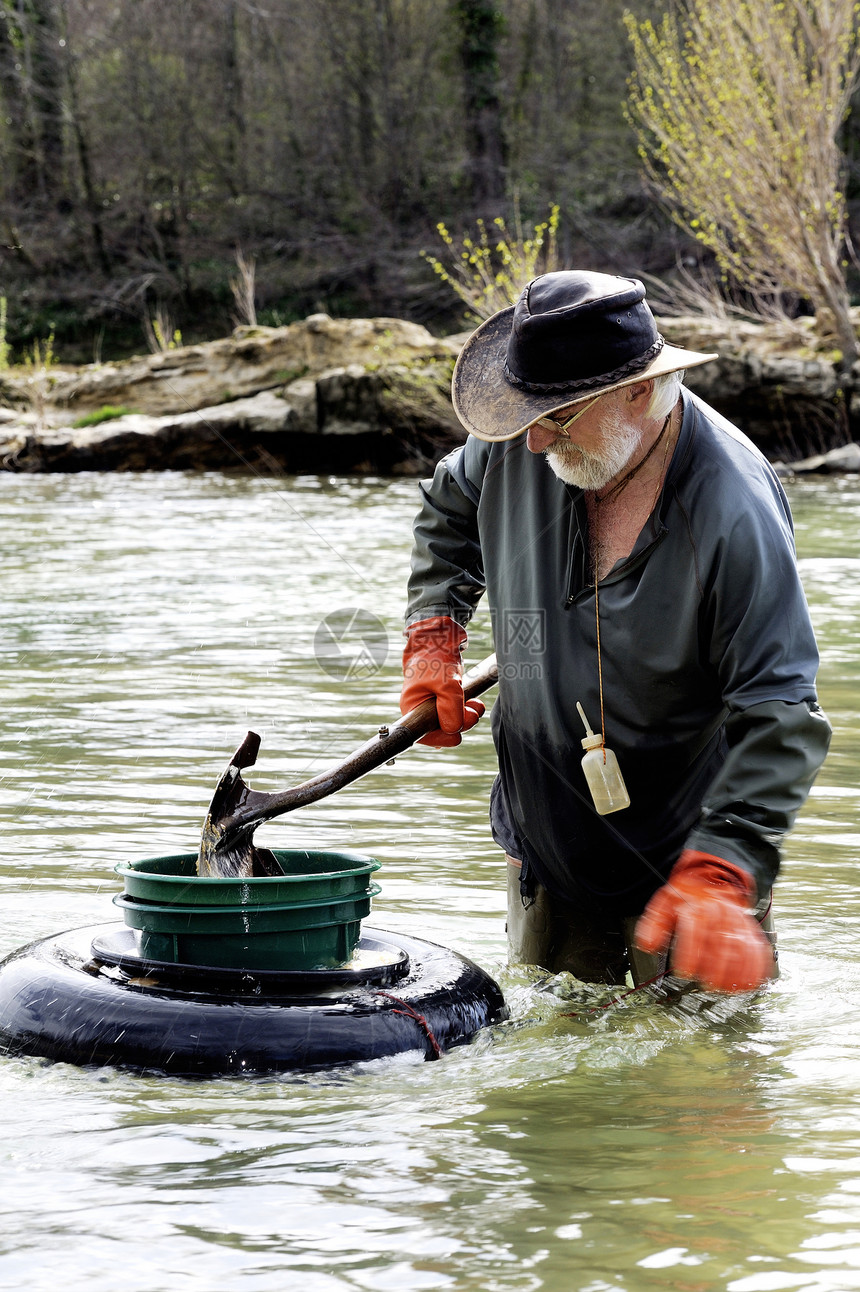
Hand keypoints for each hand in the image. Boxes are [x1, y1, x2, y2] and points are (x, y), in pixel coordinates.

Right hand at [401, 616, 485, 746]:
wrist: (439, 638)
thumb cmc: (436, 658)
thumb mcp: (446, 684)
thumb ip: (450, 710)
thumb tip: (453, 730)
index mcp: (412, 707)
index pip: (423, 735)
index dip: (441, 739)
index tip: (457, 737)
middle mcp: (421, 709)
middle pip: (441, 730)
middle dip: (460, 723)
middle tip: (473, 713)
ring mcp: (433, 704)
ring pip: (452, 721)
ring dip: (467, 716)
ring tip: (476, 705)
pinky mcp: (444, 699)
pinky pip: (457, 712)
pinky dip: (468, 709)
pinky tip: (474, 702)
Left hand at [634, 849, 773, 991]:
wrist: (713, 881)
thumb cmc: (688, 898)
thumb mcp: (664, 904)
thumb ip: (653, 925)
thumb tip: (647, 945)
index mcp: (698, 906)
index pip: (695, 929)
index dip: (689, 953)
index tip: (683, 972)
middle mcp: (721, 913)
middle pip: (722, 942)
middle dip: (715, 968)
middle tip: (706, 984)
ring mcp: (739, 923)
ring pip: (743, 948)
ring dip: (736, 972)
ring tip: (724, 988)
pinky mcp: (750, 932)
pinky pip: (758, 950)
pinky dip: (756, 969)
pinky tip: (747, 984)